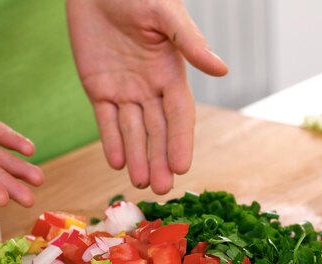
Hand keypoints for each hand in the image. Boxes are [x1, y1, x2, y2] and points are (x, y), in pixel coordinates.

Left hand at [67, 0, 227, 193]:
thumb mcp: (165, 13)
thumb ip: (189, 42)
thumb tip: (222, 68)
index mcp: (171, 71)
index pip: (179, 114)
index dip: (181, 140)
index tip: (183, 167)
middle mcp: (150, 87)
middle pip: (157, 130)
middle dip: (159, 159)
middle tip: (162, 189)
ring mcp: (124, 90)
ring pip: (132, 131)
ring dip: (136, 157)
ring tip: (140, 183)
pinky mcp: (99, 88)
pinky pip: (106, 120)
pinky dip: (111, 141)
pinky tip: (115, 163)